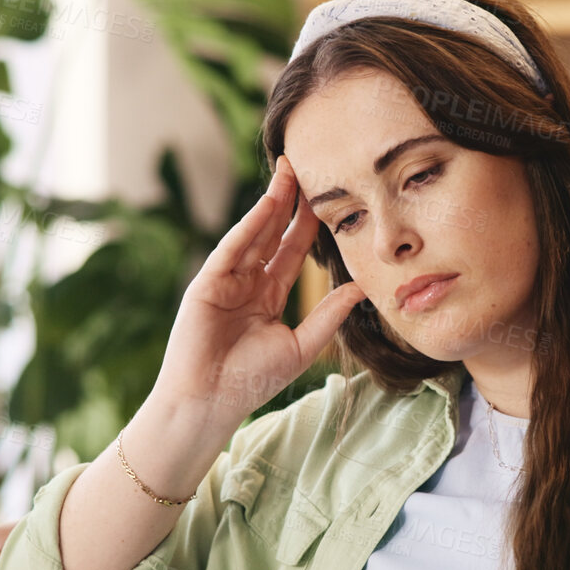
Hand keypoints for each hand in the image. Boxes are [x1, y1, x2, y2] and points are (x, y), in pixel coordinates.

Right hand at [149, 154, 366, 425]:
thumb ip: (330, 315)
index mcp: (268, 297)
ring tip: (290, 172)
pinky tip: (268, 204)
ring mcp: (225, 280)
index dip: (309, 225)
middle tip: (310, 168)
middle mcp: (246, 283)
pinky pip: (233, 247)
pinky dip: (250, 225)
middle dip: (290, 202)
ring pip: (254, 233)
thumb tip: (363, 288)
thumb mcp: (301, 344)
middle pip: (273, 233)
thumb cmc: (252, 381)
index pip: (292, 251)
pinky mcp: (206, 282)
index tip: (329, 199)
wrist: (211, 402)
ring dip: (271, 203)